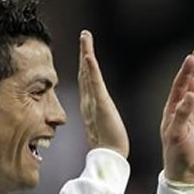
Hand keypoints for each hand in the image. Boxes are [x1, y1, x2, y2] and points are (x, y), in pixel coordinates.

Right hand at [78, 30, 128, 158]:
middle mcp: (89, 103)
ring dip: (86, 53)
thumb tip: (100, 120)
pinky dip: (91, 69)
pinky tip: (89, 55)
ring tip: (85, 36)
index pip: (87, 82)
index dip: (85, 65)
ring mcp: (93, 103)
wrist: (109, 159)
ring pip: (87, 74)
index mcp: (90, 107)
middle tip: (84, 35)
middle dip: (84, 53)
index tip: (85, 50)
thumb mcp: (104, 130)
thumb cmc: (109, 148)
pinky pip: (95, 83)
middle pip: (84, 73)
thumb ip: (101, 121)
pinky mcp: (101, 105)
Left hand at [161, 40, 193, 182]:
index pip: (179, 85)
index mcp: (172, 110)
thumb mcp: (176, 136)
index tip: (191, 57)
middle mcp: (184, 108)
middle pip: (192, 80)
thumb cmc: (176, 156)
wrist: (188, 173)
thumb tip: (189, 96)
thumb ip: (181, 115)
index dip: (185, 71)